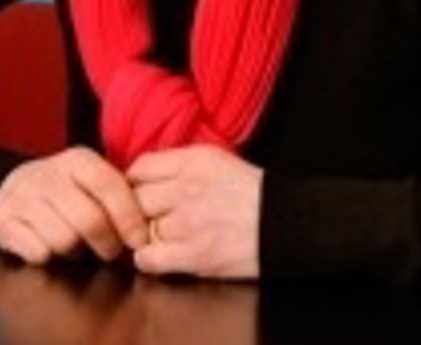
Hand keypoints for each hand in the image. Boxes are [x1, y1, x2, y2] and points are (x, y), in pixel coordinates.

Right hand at [0, 146, 150, 264]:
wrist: (15, 190)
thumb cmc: (66, 193)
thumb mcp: (90, 184)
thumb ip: (117, 198)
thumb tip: (144, 232)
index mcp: (76, 160)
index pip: (109, 186)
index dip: (129, 217)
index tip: (140, 242)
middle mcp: (46, 172)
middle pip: (89, 220)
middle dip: (107, 244)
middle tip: (109, 251)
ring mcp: (20, 195)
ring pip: (63, 240)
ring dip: (73, 252)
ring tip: (73, 245)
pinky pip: (36, 251)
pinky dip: (46, 257)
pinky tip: (47, 248)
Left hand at [127, 145, 262, 278]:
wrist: (287, 223)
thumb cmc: (253, 193)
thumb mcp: (217, 161)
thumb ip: (181, 164)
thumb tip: (145, 176)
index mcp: (193, 161)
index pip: (139, 168)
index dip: (133, 184)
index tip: (138, 194)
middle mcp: (187, 188)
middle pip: (134, 200)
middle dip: (137, 212)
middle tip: (147, 219)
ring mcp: (189, 223)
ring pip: (140, 230)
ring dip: (146, 237)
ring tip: (161, 239)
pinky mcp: (194, 254)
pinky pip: (148, 258)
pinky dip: (148, 260)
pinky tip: (159, 256)